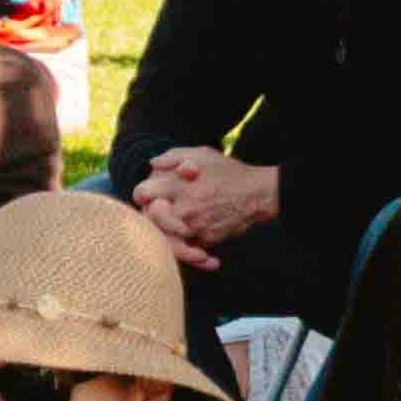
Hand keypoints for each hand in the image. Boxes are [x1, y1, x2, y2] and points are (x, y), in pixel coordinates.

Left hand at [132, 143, 275, 254]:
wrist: (259, 193)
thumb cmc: (228, 171)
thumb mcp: (201, 154)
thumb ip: (172, 157)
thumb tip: (152, 164)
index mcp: (180, 186)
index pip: (144, 193)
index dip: (142, 193)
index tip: (146, 193)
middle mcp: (186, 208)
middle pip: (151, 218)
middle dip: (150, 211)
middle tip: (156, 207)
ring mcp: (196, 226)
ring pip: (166, 235)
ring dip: (164, 229)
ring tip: (170, 221)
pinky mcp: (207, 239)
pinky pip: (187, 247)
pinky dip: (184, 245)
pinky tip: (187, 235)